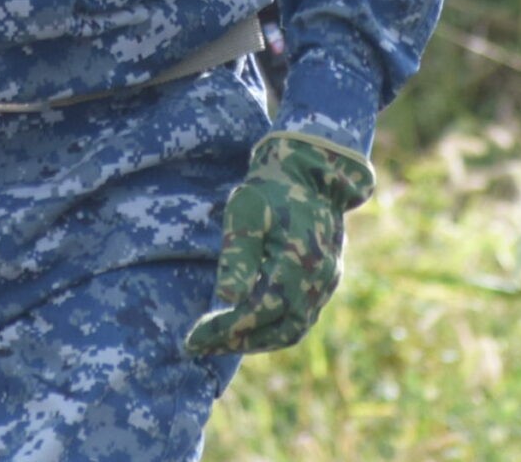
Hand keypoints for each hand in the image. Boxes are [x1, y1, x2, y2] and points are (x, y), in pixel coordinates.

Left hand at [184, 131, 375, 355]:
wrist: (311, 175)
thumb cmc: (269, 190)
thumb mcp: (245, 212)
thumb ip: (238, 254)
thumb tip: (228, 300)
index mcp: (296, 262)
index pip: (258, 312)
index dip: (225, 329)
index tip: (193, 338)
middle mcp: (316, 280)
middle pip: (277, 331)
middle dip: (236, 342)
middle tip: (200, 346)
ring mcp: (325, 284)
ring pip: (291, 330)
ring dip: (256, 341)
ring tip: (219, 341)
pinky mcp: (327, 283)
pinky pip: (301, 319)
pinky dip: (273, 330)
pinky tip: (247, 327)